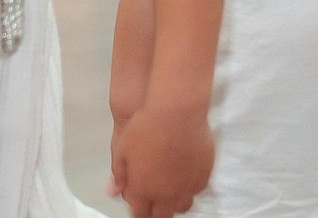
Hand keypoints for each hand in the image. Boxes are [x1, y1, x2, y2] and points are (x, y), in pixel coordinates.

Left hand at [109, 101, 213, 217]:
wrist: (176, 110)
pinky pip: (198, 189)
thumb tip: (113, 191)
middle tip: (155, 206)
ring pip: (183, 206)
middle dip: (156, 213)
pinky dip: (191, 187)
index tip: (140, 209)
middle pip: (163, 216)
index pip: (141, 214)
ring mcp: (187, 184)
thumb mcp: (122, 148)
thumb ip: (120, 174)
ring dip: (175, 203)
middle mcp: (166, 192)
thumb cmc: (146, 125)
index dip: (139, 214)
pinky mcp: (203, 173)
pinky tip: (185, 176)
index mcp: (143, 188)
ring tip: (171, 192)